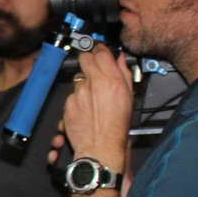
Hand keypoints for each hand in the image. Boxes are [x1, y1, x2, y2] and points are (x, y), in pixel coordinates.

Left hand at [62, 47, 131, 168]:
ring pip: (78, 79)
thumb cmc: (118, 125)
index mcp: (111, 80)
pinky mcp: (68, 104)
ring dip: (84, 83)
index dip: (100, 50)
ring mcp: (78, 93)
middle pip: (85, 58)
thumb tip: (120, 59)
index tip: (101, 52)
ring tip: (93, 97)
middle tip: (95, 68)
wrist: (101, 146)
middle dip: (89, 60)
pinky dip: (77, 98)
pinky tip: (86, 108)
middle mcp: (93, 83)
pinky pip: (71, 95)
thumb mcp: (129, 96)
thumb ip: (124, 74)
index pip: (100, 52)